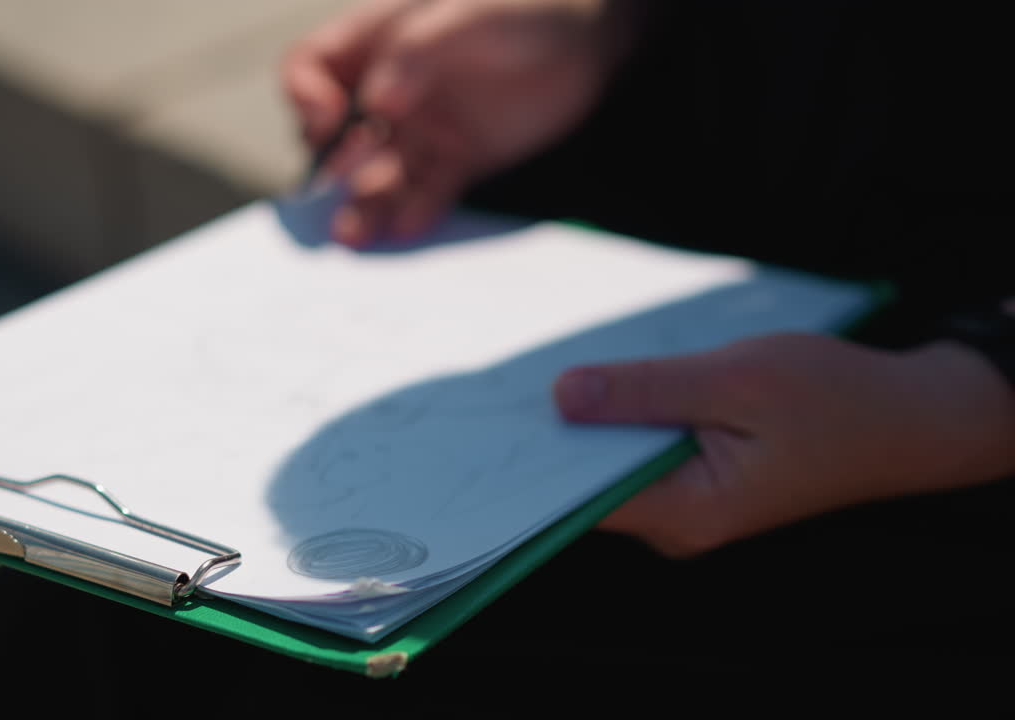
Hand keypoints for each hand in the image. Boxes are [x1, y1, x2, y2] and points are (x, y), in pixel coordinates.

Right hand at [282, 0, 642, 246]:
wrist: (587, 37)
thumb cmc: (523, 5)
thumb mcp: (467, 14)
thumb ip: (418, 52)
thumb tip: (377, 101)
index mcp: (374, 43)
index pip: (310, 68)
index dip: (304, 95)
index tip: (328, 116)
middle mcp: (389, 91)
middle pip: (337, 134)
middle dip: (333, 163)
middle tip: (342, 181)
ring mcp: (422, 127)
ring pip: (378, 172)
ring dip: (362, 202)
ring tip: (351, 234)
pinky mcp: (457, 158)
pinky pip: (428, 190)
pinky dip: (416, 209)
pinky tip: (406, 226)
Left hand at [554, 334, 1014, 556]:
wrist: (903, 417)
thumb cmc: (832, 398)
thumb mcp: (734, 379)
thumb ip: (646, 390)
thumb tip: (563, 395)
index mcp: (686, 513)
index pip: (580, 498)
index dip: (535, 458)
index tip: (492, 416)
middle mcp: (678, 523)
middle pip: (589, 480)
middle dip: (558, 431)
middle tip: (510, 378)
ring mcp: (686, 506)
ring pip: (613, 462)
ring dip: (593, 418)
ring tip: (555, 370)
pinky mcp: (695, 481)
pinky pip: (640, 451)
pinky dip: (625, 416)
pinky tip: (609, 380)